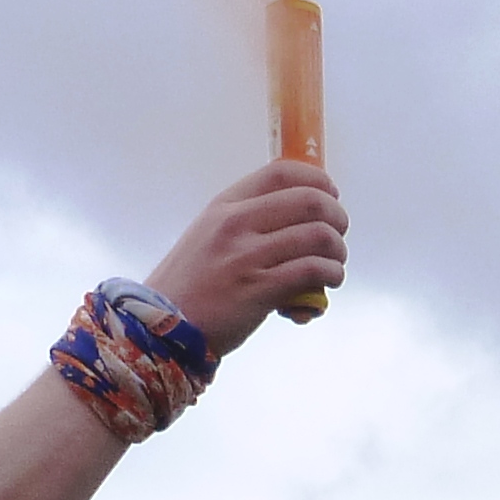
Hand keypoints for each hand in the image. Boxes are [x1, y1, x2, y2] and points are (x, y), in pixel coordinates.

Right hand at [146, 161, 347, 351]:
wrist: (161, 327)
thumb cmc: (191, 286)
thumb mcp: (209, 236)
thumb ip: (246, 223)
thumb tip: (298, 223)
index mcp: (226, 205)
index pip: (281, 172)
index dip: (318, 181)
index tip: (331, 196)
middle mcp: (236, 223)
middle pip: (310, 202)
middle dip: (337, 218)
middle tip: (338, 234)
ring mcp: (247, 255)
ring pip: (319, 237)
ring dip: (337, 252)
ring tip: (334, 265)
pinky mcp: (258, 289)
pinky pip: (313, 271)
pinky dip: (331, 275)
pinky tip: (328, 283)